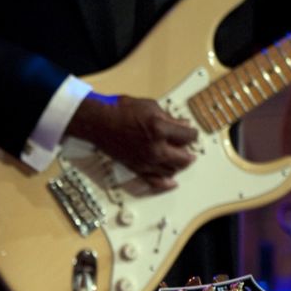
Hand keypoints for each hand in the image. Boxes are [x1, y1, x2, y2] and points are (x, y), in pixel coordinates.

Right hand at [67, 92, 197, 190]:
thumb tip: (183, 125)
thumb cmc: (121, 111)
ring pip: (172, 170)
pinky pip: (155, 181)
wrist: (99, 123)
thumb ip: (169, 118)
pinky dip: (165, 183)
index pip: (188, 136)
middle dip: (189, 152)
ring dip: (178, 165)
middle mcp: (155, 149)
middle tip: (188, 148)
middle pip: (184, 158)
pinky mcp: (137, 168)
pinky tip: (172, 182)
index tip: (190, 131)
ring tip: (179, 159)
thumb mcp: (150, 106)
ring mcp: (146, 161)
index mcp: (160, 130)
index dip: (191, 133)